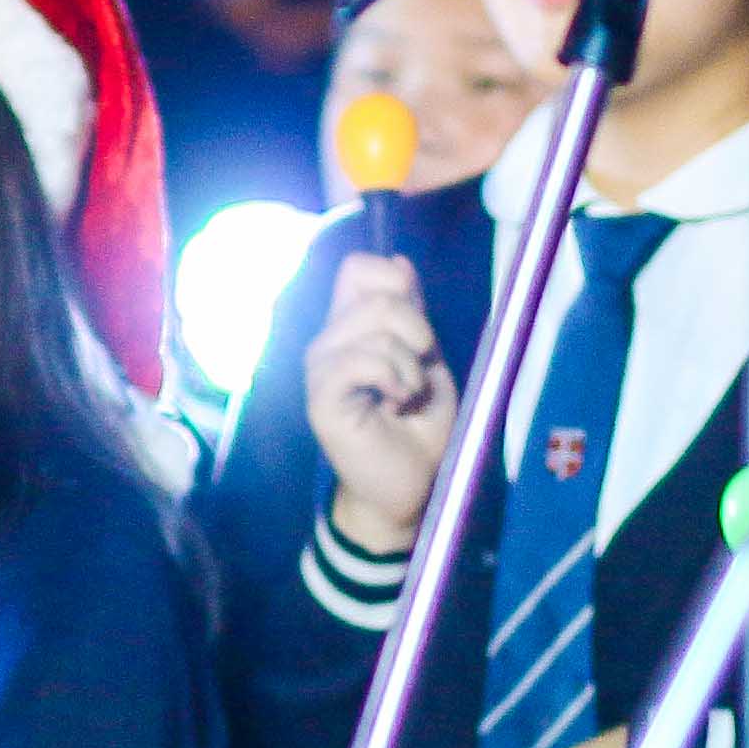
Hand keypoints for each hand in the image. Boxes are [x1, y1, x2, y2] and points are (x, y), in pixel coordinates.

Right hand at [301, 254, 455, 554]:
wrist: (413, 486)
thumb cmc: (421, 427)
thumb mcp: (427, 360)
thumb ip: (413, 314)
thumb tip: (399, 261)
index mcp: (353, 327)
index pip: (358, 268)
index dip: (394, 281)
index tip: (419, 328)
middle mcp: (330, 341)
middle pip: (374, 294)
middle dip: (417, 328)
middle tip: (420, 372)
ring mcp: (321, 370)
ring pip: (373, 326)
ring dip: (409, 364)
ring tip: (409, 395)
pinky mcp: (322, 399)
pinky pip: (359, 361)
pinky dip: (393, 378)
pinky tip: (396, 403)